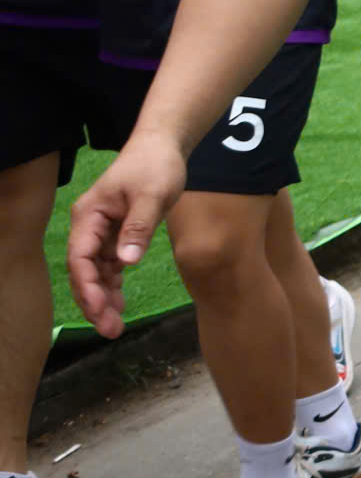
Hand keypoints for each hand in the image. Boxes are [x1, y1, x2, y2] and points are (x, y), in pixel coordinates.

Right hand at [66, 138, 188, 337]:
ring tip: (114, 325)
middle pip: (84, 270)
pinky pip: (109, 265)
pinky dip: (113, 285)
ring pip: (96, 272)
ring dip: (103, 298)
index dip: (87, 287)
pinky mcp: (117, 233)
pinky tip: (120, 304)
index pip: (80, 258)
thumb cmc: (156, 166)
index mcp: (89, 216)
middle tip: (110, 330)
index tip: (99, 311)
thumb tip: (126, 262)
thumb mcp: (152, 195)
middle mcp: (89, 226)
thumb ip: (139, 228)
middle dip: (93, 301)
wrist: (164, 146)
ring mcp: (102, 231)